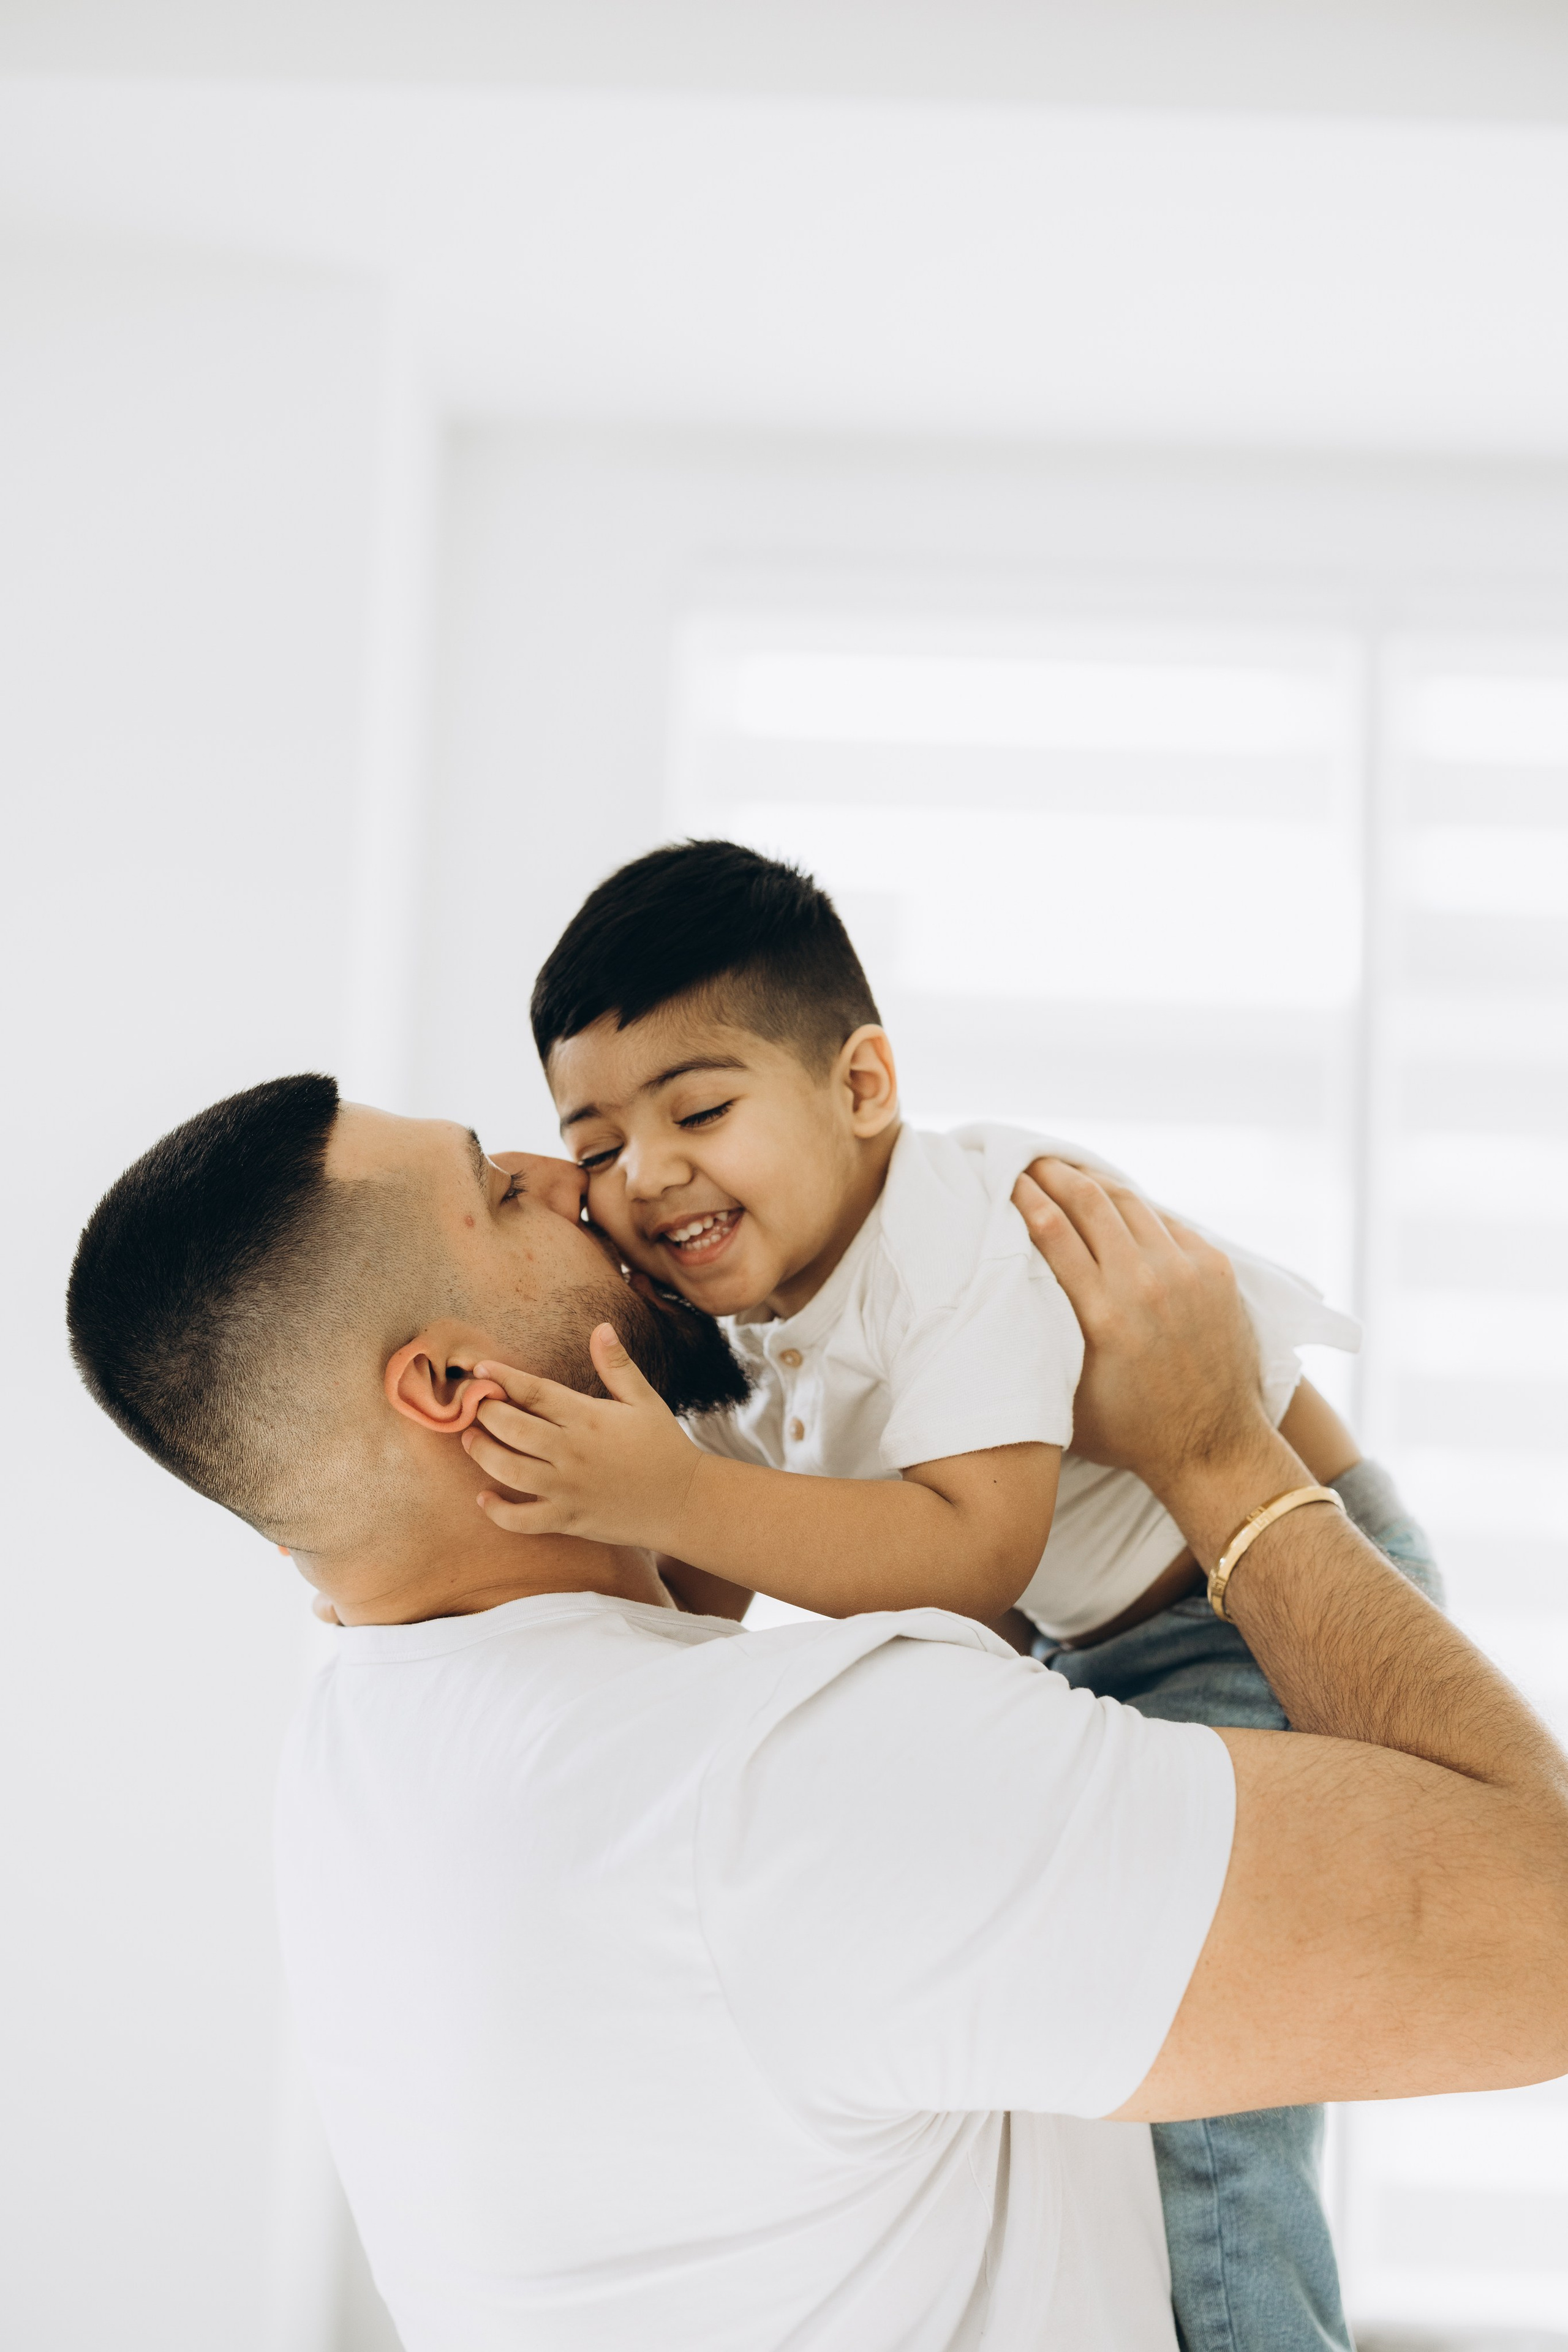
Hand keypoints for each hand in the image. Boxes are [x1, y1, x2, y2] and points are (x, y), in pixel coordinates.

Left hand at [463, 1324, 702, 1547]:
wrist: (685, 1502)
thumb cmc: (664, 1447)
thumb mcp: (644, 1400)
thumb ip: (617, 1365)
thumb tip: (600, 1327)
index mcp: (589, 1418)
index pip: (535, 1392)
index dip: (503, 1377)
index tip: (481, 1370)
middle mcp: (573, 1452)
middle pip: (512, 1428)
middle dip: (486, 1413)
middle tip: (475, 1405)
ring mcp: (568, 1489)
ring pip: (508, 1471)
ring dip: (482, 1453)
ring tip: (471, 1439)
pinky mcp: (567, 1519)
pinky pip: (521, 1520)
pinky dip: (497, 1511)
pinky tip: (484, 1497)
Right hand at [1011, 1157, 1269, 1498]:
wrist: (1211, 1444)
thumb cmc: (1128, 1429)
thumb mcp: (1066, 1393)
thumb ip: (1040, 1341)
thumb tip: (1004, 1294)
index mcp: (1103, 1314)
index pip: (1053, 1230)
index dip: (1025, 1196)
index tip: (1006, 1179)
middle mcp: (1146, 1283)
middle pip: (1091, 1201)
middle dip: (1056, 1173)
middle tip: (1033, 1161)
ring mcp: (1186, 1271)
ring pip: (1131, 1203)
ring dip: (1095, 1184)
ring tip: (1070, 1173)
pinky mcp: (1215, 1269)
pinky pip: (1167, 1222)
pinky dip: (1136, 1210)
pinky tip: (1117, 1207)